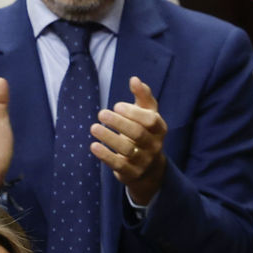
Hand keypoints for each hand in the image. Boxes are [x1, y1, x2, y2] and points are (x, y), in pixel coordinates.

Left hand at [91, 77, 167, 203]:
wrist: (149, 168)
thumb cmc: (145, 133)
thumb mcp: (148, 114)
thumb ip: (143, 96)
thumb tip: (134, 79)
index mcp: (159, 129)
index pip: (150, 120)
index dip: (133, 112)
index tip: (116, 105)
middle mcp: (154, 145)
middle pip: (138, 133)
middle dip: (119, 123)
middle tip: (101, 113)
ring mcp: (144, 161)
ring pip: (127, 149)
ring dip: (109, 137)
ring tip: (94, 127)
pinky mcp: (132, 173)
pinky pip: (118, 164)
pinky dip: (105, 155)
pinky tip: (93, 146)